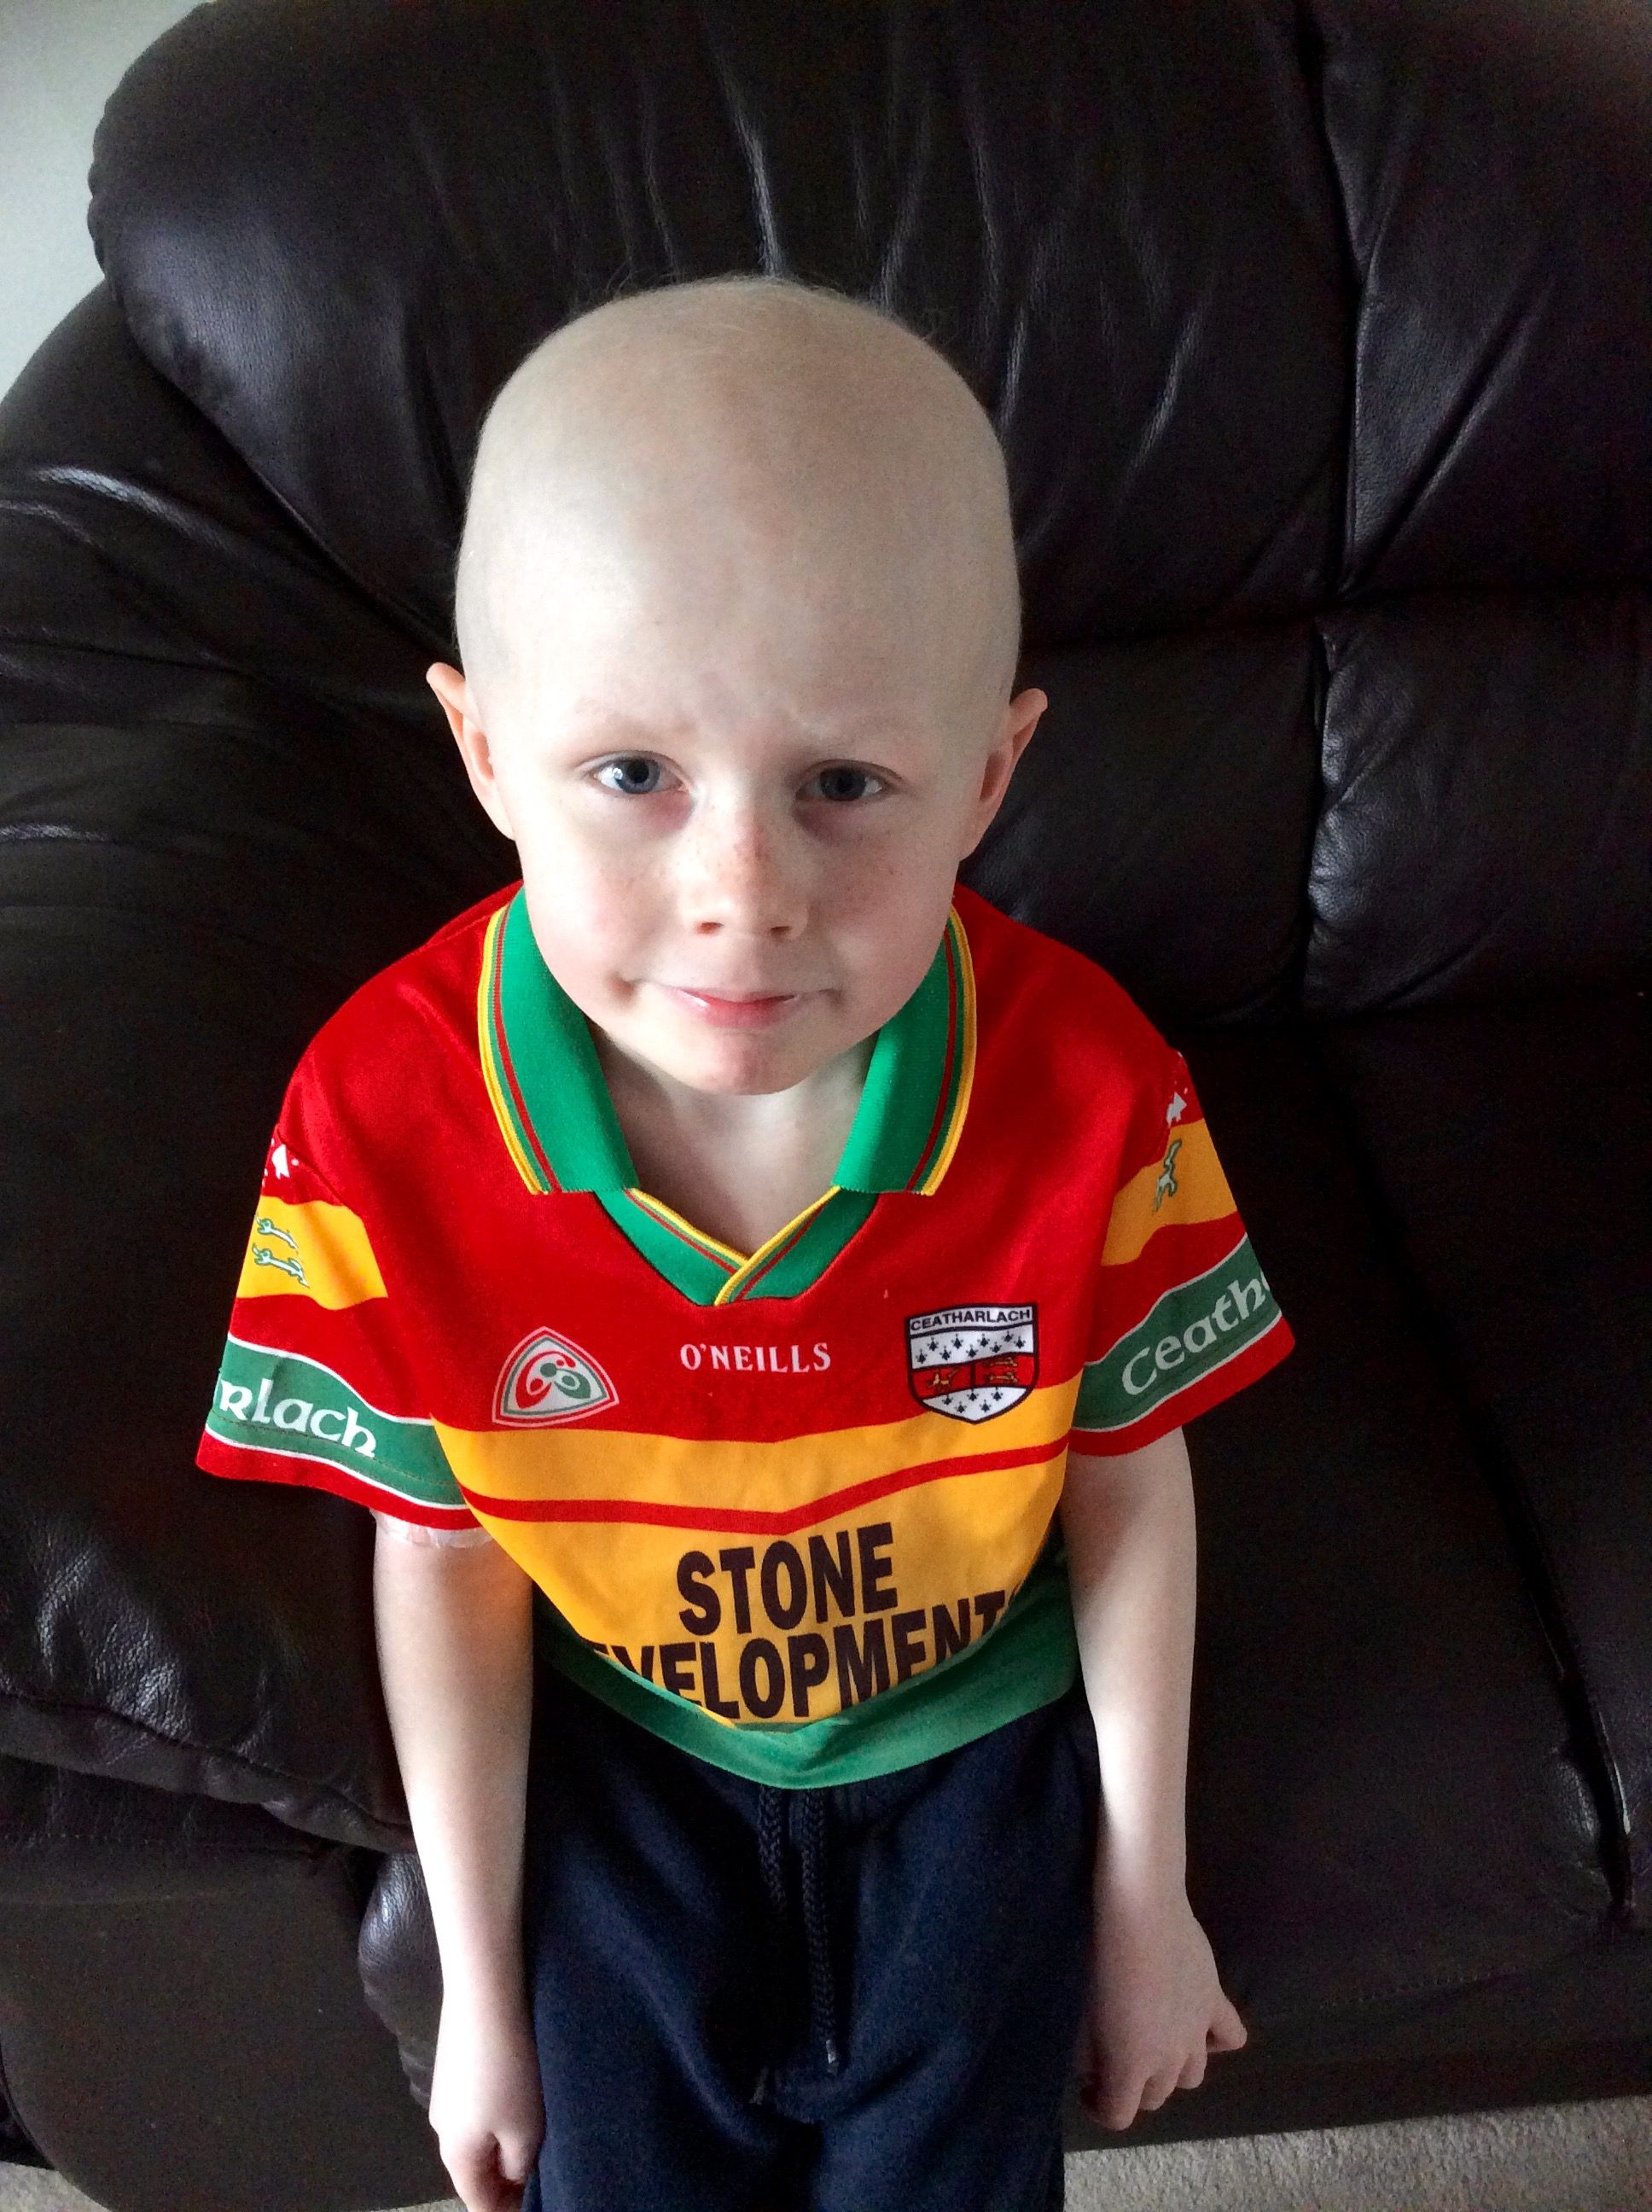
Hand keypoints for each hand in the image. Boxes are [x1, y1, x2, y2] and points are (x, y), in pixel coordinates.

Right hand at [428, 1984, 544, 2211]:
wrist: (483, 1994)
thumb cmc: (508, 2069)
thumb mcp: (524, 2128)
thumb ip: (519, 2165)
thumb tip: (513, 2178)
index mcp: (455, 2154)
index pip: (476, 2200)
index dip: (503, 2210)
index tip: (534, 2205)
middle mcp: (442, 2128)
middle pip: (474, 2169)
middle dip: (504, 2179)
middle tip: (540, 2177)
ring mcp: (445, 2093)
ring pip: (476, 2136)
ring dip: (501, 2145)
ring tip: (535, 2141)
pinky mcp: (454, 2065)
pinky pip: (475, 2106)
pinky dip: (496, 2116)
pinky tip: (519, 2100)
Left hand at [1072, 1872, 1246, 2131]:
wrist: (1140, 1906)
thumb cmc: (1098, 1955)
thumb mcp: (1079, 2010)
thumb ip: (1088, 2050)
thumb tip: (1094, 2067)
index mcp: (1130, 2065)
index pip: (1119, 2116)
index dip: (1099, 2106)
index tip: (1088, 2083)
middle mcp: (1169, 2059)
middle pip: (1155, 2096)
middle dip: (1131, 2085)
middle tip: (1111, 2053)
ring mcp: (1198, 2031)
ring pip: (1191, 2076)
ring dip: (1169, 2069)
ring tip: (1150, 2040)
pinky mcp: (1215, 2001)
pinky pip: (1229, 2038)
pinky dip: (1215, 2041)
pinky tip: (1195, 2024)